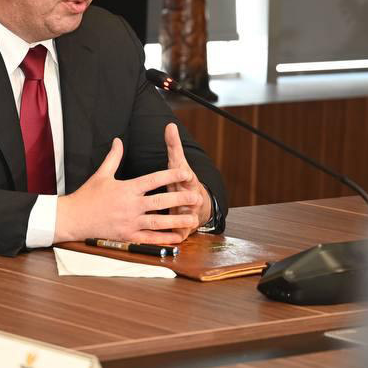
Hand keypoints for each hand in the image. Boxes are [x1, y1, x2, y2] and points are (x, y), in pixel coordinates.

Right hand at [55, 138, 199, 243]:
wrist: (74, 218)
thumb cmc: (88, 195)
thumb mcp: (101, 174)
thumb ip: (113, 157)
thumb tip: (118, 140)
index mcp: (127, 188)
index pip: (153, 179)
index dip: (171, 175)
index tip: (186, 172)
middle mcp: (130, 205)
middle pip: (160, 200)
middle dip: (180, 198)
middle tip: (197, 196)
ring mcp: (130, 222)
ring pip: (158, 221)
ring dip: (177, 220)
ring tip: (192, 219)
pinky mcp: (127, 235)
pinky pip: (149, 238)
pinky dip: (164, 238)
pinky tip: (177, 237)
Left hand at [164, 122, 210, 236]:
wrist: (197, 204)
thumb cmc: (182, 182)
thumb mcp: (178, 164)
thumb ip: (173, 146)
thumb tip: (170, 126)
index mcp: (186, 182)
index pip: (185, 176)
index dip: (184, 175)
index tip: (185, 173)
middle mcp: (190, 198)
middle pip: (190, 199)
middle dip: (188, 199)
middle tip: (187, 200)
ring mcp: (189, 214)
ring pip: (187, 218)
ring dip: (183, 221)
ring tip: (179, 225)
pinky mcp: (184, 229)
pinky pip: (181, 234)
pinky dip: (178, 238)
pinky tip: (172, 241)